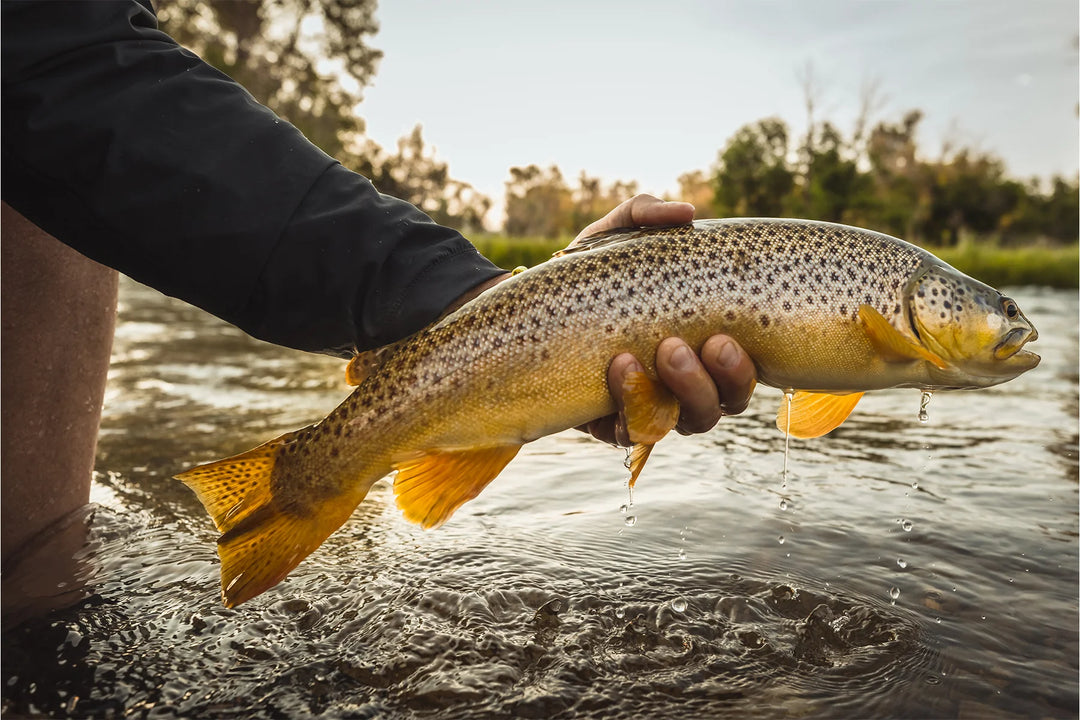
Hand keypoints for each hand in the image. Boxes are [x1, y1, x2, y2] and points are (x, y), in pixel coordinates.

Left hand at [572, 194, 757, 445]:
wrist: (533, 302)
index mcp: (702, 347)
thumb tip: (687, 212)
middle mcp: (683, 385)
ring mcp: (647, 407)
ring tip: (654, 352)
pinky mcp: (609, 423)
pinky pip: (631, 433)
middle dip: (715, 381)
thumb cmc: (591, 271)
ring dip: (679, 392)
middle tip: (681, 345)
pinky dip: (631, 406)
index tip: (723, 338)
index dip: (741, 368)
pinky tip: (617, 369)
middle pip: (722, 405)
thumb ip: (647, 215)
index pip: (740, 373)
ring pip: (684, 423)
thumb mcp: (616, 235)